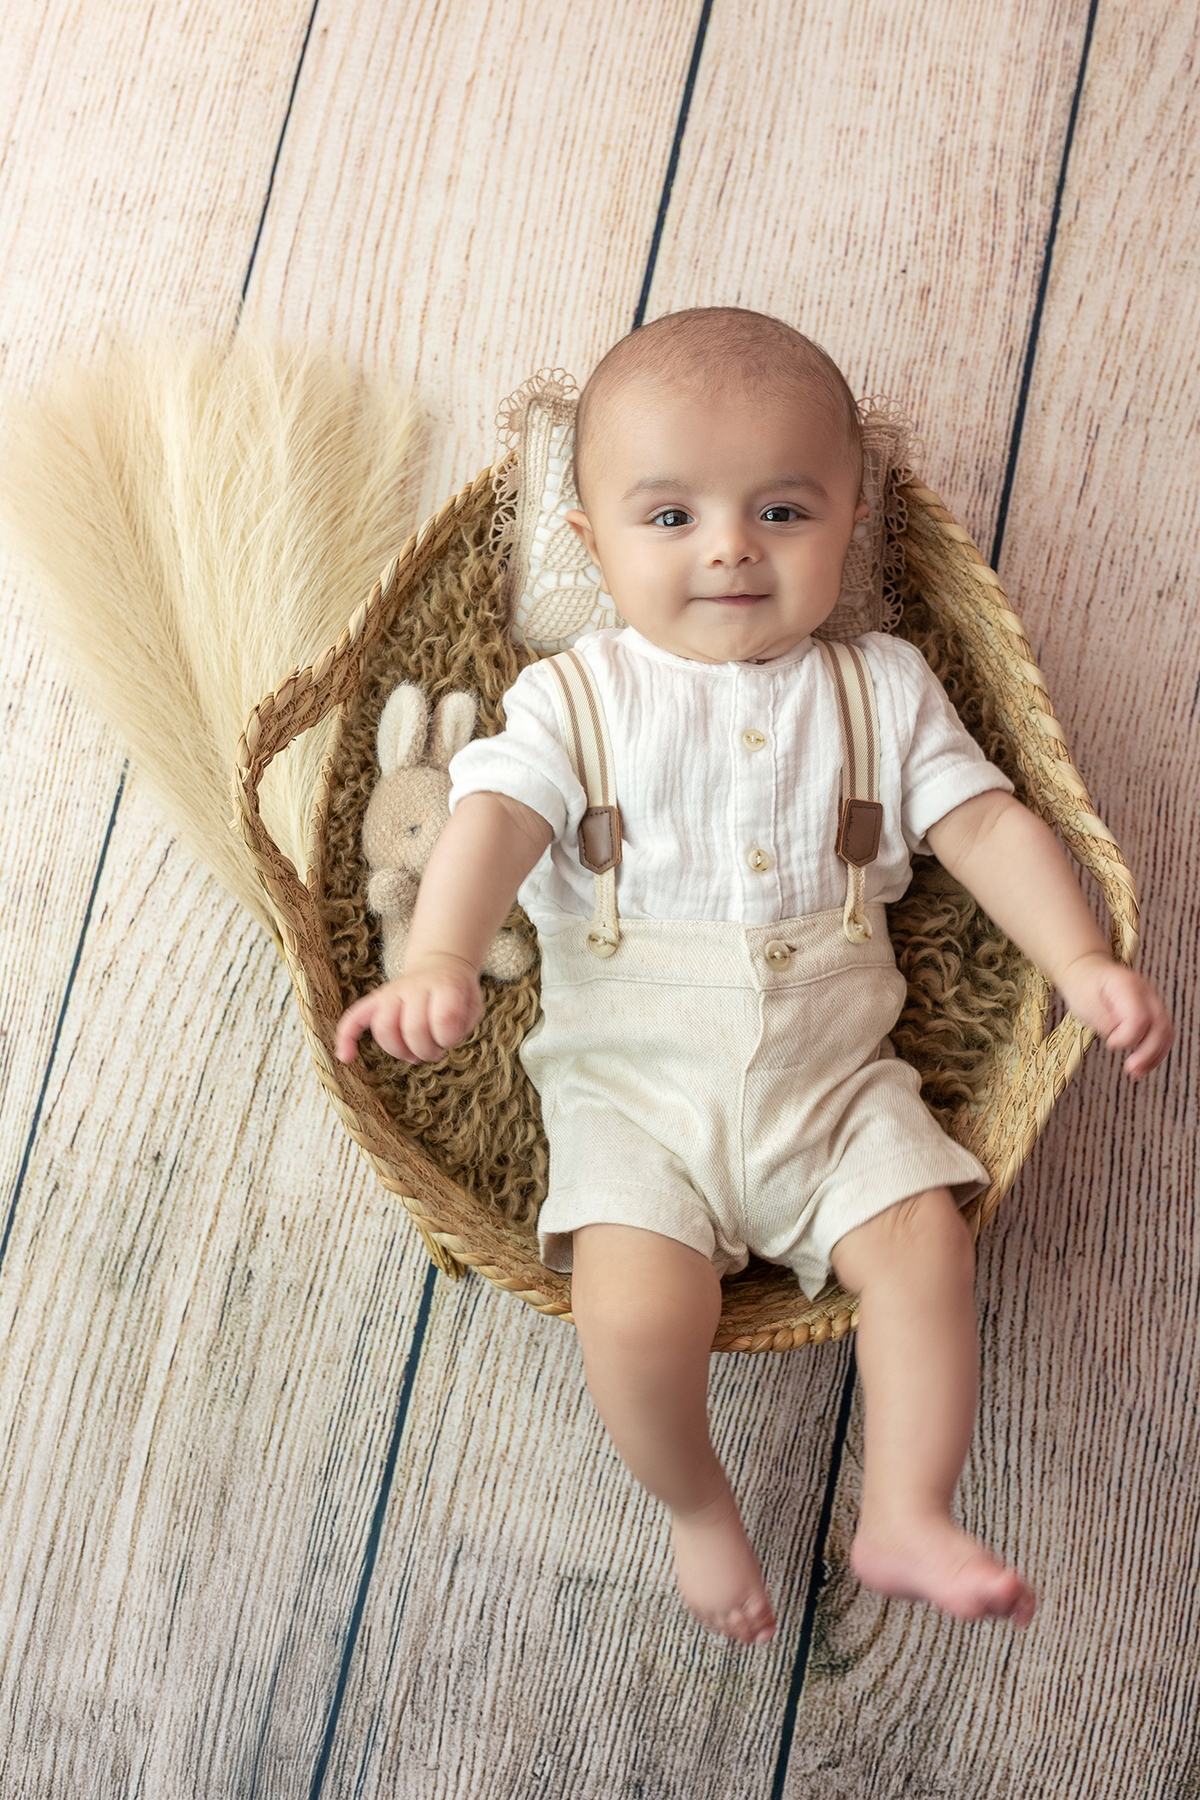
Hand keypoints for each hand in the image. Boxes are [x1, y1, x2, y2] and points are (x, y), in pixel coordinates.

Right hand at [334, 955, 483, 1064]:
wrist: (441, 965)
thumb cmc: (458, 993)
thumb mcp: (473, 1005)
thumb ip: (461, 1026)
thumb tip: (437, 1044)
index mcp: (445, 985)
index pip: (444, 1017)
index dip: (449, 1038)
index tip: (452, 1040)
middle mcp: (415, 987)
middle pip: (412, 1028)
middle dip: (426, 1051)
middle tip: (436, 1054)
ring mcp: (392, 992)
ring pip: (384, 1028)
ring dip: (399, 1052)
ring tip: (414, 1056)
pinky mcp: (375, 1001)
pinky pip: (353, 1017)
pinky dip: (346, 1037)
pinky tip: (346, 1057)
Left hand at [1056, 951, 1173, 1077]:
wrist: (1086, 972)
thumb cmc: (1083, 987)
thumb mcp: (1085, 1004)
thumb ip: (1105, 1022)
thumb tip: (1122, 1041)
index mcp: (1127, 986)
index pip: (1139, 1018)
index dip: (1127, 1037)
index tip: (1110, 1044)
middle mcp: (1146, 992)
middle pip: (1160, 1026)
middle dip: (1148, 1052)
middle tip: (1131, 1070)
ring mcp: (1152, 1001)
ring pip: (1166, 1032)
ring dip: (1154, 1055)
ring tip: (1137, 1072)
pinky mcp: (1152, 1011)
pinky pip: (1162, 1033)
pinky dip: (1154, 1051)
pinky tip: (1142, 1065)